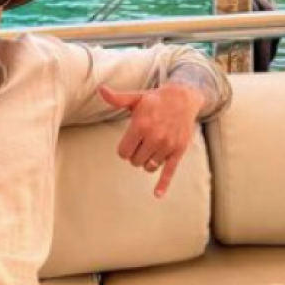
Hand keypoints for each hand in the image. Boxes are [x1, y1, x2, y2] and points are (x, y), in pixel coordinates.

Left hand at [98, 83, 204, 198]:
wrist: (183, 98)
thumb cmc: (155, 99)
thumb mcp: (136, 98)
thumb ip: (117, 98)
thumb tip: (100, 90)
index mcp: (141, 125)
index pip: (123, 153)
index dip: (124, 150)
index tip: (129, 143)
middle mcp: (154, 137)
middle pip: (135, 161)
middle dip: (135, 155)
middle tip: (141, 143)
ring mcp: (167, 145)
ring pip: (148, 167)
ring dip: (146, 161)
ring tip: (151, 148)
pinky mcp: (178, 151)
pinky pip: (169, 171)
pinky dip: (163, 184)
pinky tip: (157, 195)